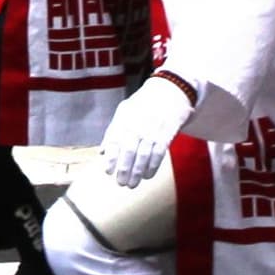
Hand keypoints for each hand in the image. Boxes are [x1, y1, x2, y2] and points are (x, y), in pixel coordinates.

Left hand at [99, 74, 191, 188]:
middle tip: (121, 183)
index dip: (111, 157)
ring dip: (137, 172)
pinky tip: (148, 176)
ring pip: (143, 154)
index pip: (114, 140)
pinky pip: (159, 152)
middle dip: (124, 169)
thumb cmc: (145, 103)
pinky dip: (153, 166)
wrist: (171, 90)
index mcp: (124, 118)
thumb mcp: (125, 111)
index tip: (108, 171)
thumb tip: (103, 151)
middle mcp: (137, 124)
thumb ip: (113, 131)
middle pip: (129, 150)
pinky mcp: (167, 133)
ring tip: (132, 184)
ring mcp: (152, 128)